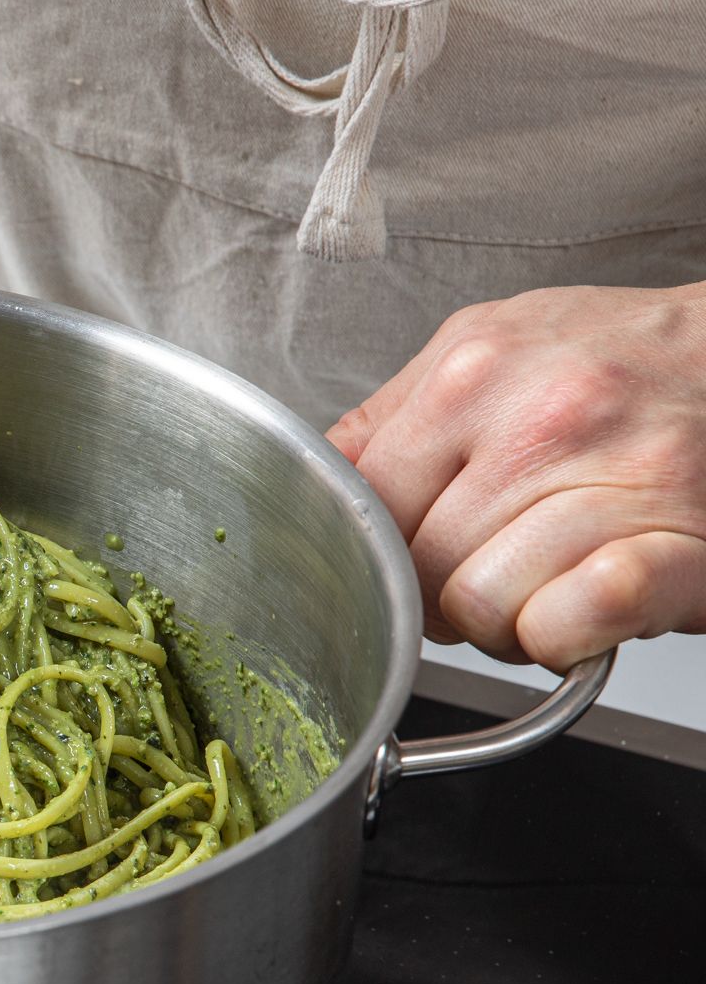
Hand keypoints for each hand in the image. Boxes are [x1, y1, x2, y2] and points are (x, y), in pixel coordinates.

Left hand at [328, 285, 705, 670]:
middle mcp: (544, 417)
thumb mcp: (489, 348)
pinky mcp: (679, 547)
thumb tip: (313, 477)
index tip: (415, 555)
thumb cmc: (619, 360)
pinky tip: (583, 601)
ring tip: (546, 578)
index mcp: (476, 371)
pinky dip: (562, 635)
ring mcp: (618, 478)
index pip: (363, 508)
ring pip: (482, 609)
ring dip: (504, 620)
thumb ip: (392, 417)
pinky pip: (565, 624)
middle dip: (441, 595)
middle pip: (418, 569)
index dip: (380, 553)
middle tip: (494, 570)